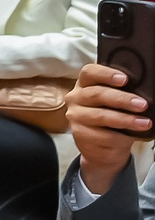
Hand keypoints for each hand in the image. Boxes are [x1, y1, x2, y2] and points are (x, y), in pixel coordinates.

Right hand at [67, 62, 150, 192]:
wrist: (102, 147)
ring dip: (125, 119)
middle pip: (97, 94)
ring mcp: (76, 116)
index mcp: (85, 84)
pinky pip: (102, 135)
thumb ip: (122, 94)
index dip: (106, 74)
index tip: (125, 79)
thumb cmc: (112, 119)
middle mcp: (76, 97)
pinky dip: (120, 136)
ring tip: (144, 122)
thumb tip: (144, 94)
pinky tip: (132, 135)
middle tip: (142, 104)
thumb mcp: (115, 103)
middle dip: (122, 99)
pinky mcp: (79, 133)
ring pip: (100, 115)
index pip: (90, 72)